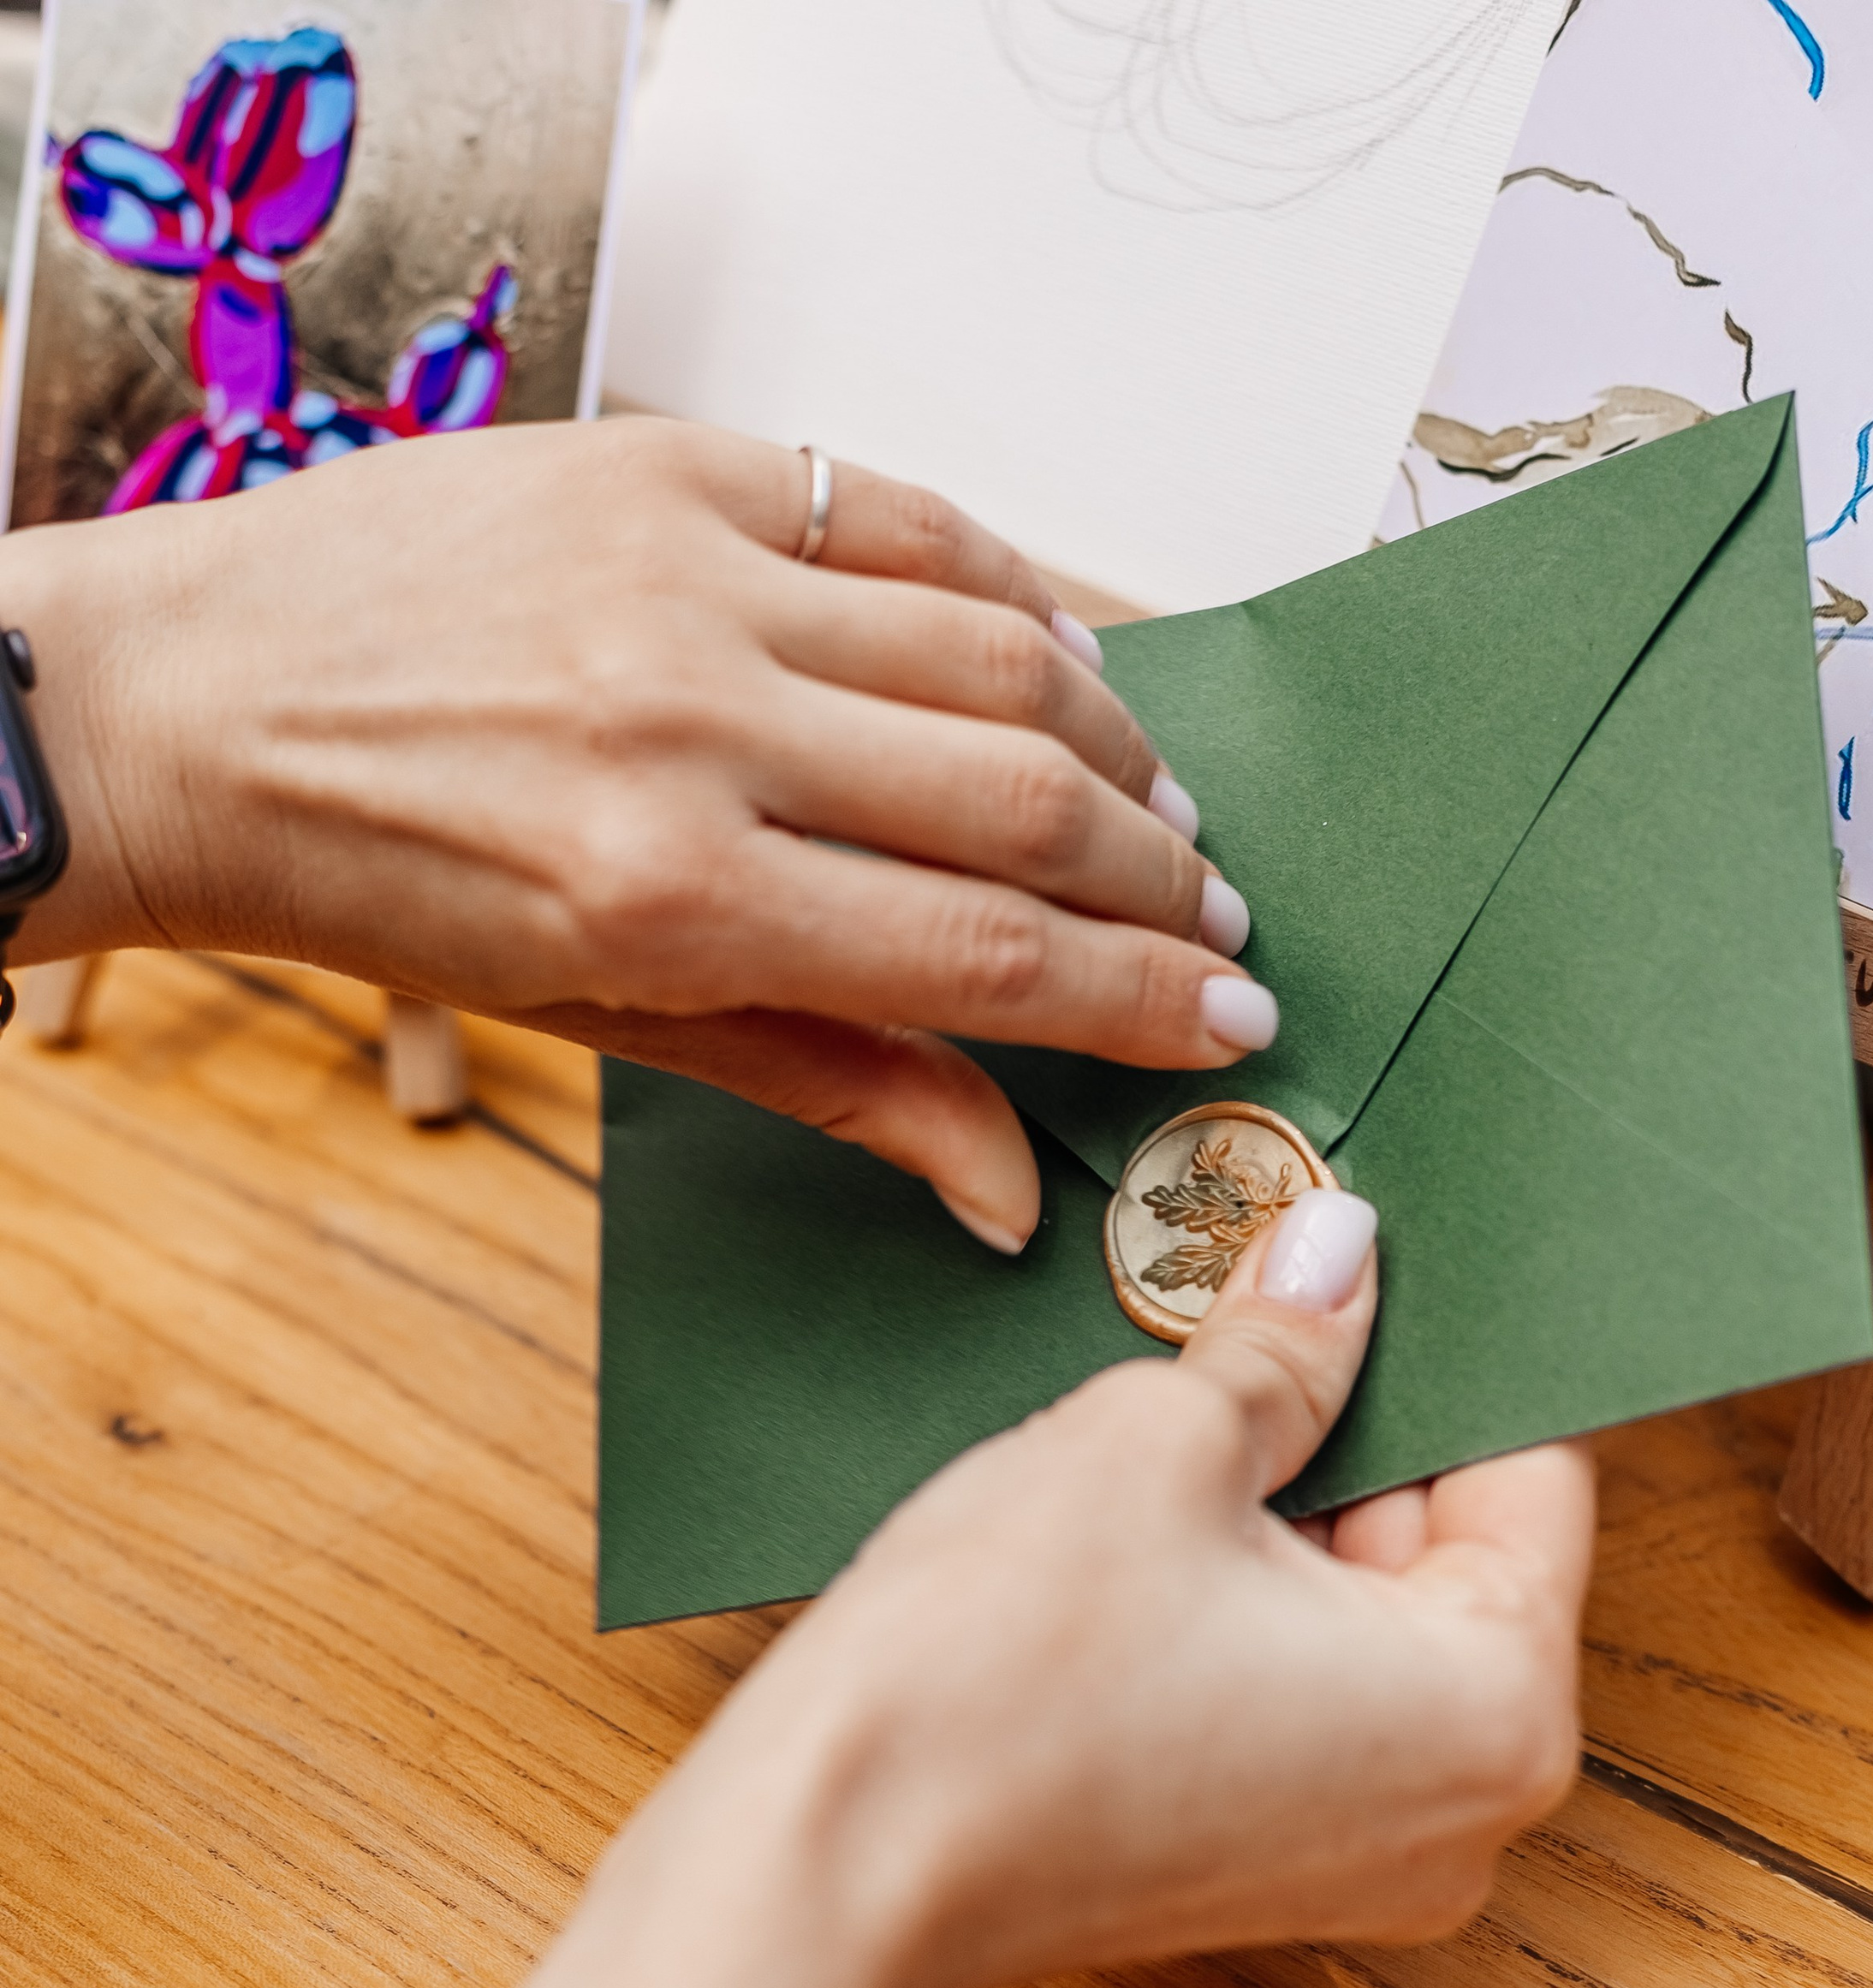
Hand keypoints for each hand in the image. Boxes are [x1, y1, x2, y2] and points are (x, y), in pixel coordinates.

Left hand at [0, 422, 1266, 1251]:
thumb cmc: (384, 888)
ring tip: (1156, 800)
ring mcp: (685, 578)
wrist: (195, 706)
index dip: (1138, 993)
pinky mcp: (669, 466)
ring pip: (997, 649)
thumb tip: (1010, 1186)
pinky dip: (1014, 586)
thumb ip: (834, 1084)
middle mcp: (692, 729)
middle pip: (1026, 802)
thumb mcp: (606, 1026)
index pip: (986, 954)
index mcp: (670, 899)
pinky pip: (905, 515)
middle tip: (1216, 916)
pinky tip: (1060, 653)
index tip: (1227, 1011)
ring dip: (1116, 734)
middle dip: (1159, 876)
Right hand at [414, 1193, 1594, 1987]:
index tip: (1353, 1275)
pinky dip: (1242, 1611)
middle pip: (1455, 1555)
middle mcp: (1467, 1817)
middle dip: (1352, 1438)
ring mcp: (1364, 1865)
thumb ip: (1287, 1344)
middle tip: (1241, 1333)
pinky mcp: (1259, 1875)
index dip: (1431, 1351)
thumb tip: (1339, 1259)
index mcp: (1501, 1714)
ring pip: (1368, 1626)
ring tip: (1167, 1447)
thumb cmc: (996, 1678)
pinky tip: (1137, 1550)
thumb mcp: (1158, 1441)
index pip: (1532, 1471)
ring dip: (1286, 1518)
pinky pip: (1300, 1701)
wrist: (831, 1858)